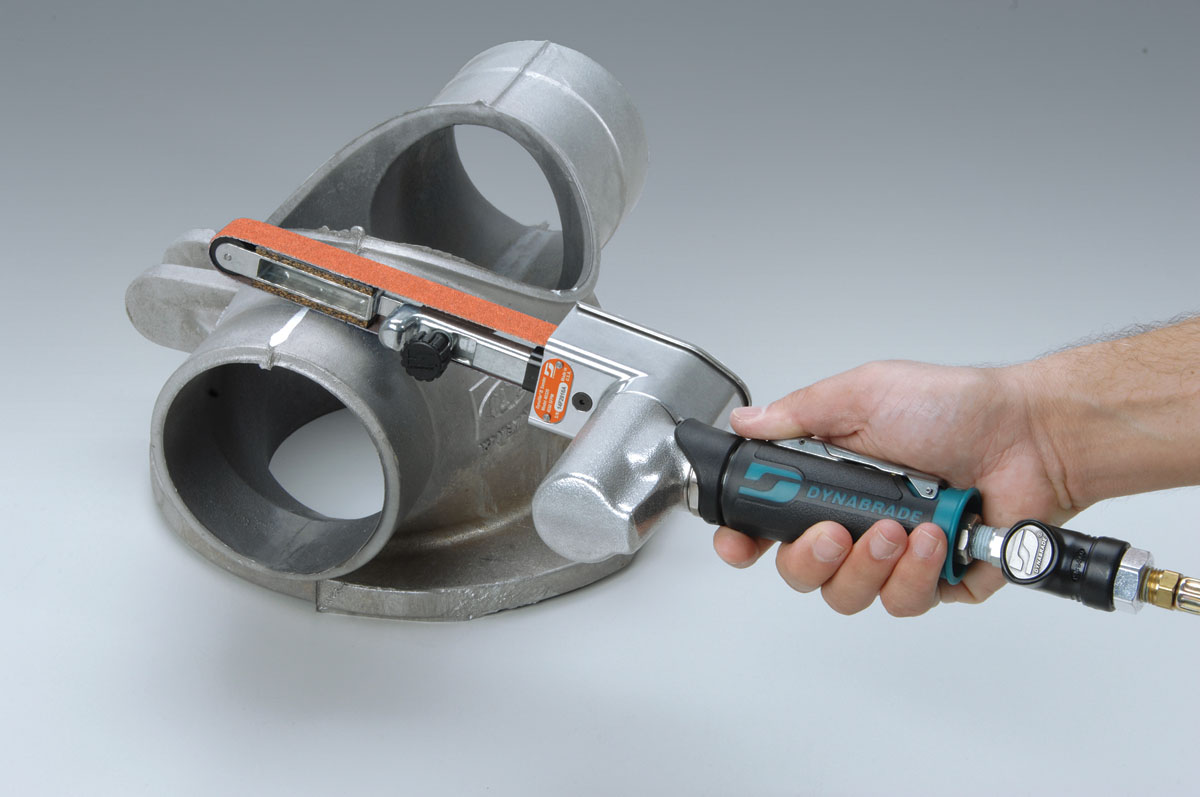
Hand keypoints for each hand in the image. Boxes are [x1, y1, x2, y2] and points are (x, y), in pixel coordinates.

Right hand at [715, 360, 1071, 615]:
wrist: (1031, 435)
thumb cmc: (956, 407)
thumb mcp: (865, 394)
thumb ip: (801, 413)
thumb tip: (747, 423)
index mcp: (830, 479)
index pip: (769, 521)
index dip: (745, 540)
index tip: (739, 544)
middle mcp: (856, 520)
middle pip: (801, 571)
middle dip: (810, 560)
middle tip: (835, 533)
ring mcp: (894, 555)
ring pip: (849, 596)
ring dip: (869, 566)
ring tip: (900, 528)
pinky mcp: (935, 580)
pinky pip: (905, 601)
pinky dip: (916, 573)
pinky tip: (934, 538)